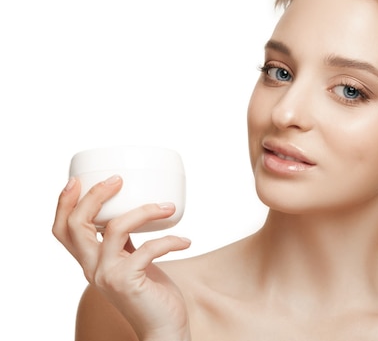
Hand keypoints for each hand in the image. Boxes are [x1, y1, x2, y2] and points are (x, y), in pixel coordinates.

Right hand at [52, 175, 191, 340]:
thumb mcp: (132, 262)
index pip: (63, 230)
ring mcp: (108, 275)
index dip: (64, 203)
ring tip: (167, 207)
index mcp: (90, 261)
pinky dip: (170, 240)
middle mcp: (92, 268)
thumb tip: (133, 212)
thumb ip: (125, 243)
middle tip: (119, 179)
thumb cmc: (151, 293)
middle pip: (77, 224)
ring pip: (115, 228)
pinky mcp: (128, 282)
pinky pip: (149, 248)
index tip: (77, 180)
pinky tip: (185, 241)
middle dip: (94, 195)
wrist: (163, 328)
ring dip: (145, 211)